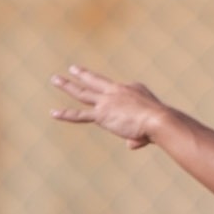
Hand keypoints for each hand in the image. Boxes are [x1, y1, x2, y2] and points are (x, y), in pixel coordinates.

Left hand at [51, 67, 171, 148]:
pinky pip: (79, 115)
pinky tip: (53, 113)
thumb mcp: (150, 127)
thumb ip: (137, 137)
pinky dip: (66, 114)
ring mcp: (107, 101)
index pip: (118, 90)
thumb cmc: (160, 123)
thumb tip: (131, 145)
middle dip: (83, 74)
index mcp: (131, 88)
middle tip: (72, 68)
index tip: (120, 103)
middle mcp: (116, 91)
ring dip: (67, 85)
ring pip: (82, 93)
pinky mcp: (101, 114)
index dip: (118, 97)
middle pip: (95, 80)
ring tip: (55, 79)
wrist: (158, 119)